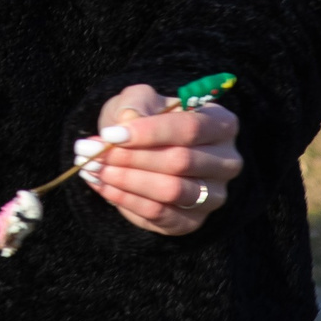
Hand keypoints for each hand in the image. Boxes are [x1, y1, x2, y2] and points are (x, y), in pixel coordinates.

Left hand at [74, 83, 242, 235]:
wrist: (140, 147)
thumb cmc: (145, 117)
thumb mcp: (138, 100)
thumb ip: (134, 105)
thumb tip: (127, 122)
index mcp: (220, 124)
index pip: (190, 128)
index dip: (148, 133)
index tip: (110, 135)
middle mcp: (226, 161)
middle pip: (180, 161)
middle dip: (131, 158)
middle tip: (94, 153)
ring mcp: (214, 194)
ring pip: (172, 190)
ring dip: (127, 180)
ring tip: (94, 169)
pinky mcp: (194, 220)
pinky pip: (162, 215)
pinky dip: (127, 200)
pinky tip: (103, 187)